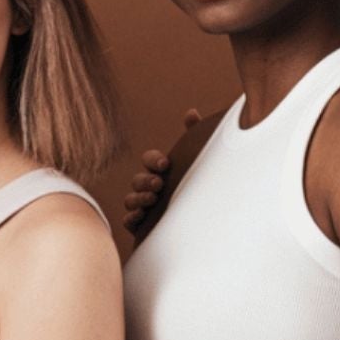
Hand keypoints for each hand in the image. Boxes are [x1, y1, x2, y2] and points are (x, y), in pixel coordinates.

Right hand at [120, 108, 203, 237]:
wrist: (210, 226)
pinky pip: (129, 221)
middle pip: (137, 180)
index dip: (154, 160)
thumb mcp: (202, 163)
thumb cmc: (202, 190)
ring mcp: (145, 207)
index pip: (150, 159)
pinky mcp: (143, 227)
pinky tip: (141, 216)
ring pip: (130, 199)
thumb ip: (196, 137)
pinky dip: (132, 217)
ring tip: (152, 199)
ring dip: (138, 198)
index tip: (166, 164)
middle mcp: (151, 188)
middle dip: (145, 180)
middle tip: (159, 184)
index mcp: (163, 171)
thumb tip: (191, 112)